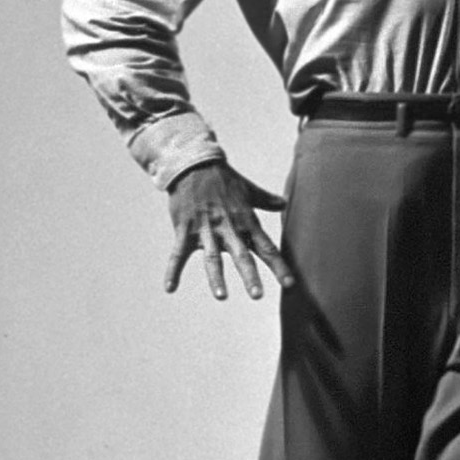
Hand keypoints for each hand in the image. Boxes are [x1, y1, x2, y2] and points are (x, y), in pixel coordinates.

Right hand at [164, 162, 293, 300]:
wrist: (193, 163)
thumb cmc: (223, 179)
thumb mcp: (247, 189)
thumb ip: (265, 200)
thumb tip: (284, 203)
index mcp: (246, 221)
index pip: (266, 247)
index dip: (278, 266)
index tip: (289, 284)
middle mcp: (228, 228)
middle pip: (242, 255)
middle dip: (250, 275)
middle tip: (258, 295)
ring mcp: (206, 230)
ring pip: (213, 257)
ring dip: (216, 277)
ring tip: (222, 296)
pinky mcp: (185, 229)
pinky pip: (178, 254)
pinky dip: (173, 271)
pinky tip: (170, 288)